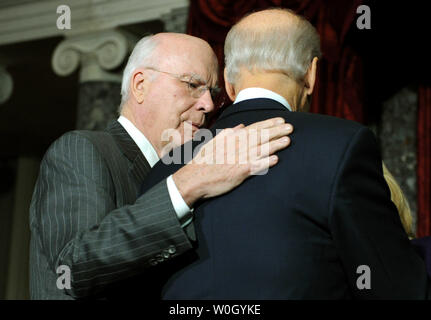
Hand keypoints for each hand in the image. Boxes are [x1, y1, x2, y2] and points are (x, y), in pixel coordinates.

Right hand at [172, 117, 292, 206]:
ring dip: (276, 144)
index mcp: (232, 137)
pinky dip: (266, 162)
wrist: (194, 178)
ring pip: (262, 149)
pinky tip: (276, 159)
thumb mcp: (214, 142)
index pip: (255, 127)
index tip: (281, 119)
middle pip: (261, 136)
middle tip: (291, 127)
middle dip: (277, 130)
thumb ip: (228, 133)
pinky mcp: (240, 171)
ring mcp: (240, 158)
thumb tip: (239, 127)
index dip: (269, 123)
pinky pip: (256, 166)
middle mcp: (238, 145)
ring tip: (288, 140)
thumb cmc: (203, 160)